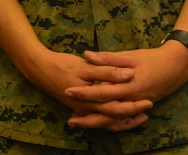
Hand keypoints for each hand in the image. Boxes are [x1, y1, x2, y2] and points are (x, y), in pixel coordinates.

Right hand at [24, 49, 153, 131]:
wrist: (39, 68)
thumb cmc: (61, 65)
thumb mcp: (84, 67)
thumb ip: (107, 71)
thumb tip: (128, 74)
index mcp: (90, 99)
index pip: (117, 107)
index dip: (133, 105)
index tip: (149, 100)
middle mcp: (88, 109)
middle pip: (115, 117)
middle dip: (132, 114)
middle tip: (148, 107)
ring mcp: (83, 110)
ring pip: (107, 121)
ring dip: (124, 119)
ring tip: (139, 115)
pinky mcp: (80, 108)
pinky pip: (99, 118)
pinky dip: (112, 118)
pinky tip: (119, 114)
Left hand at [63, 45, 187, 129]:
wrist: (176, 67)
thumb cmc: (152, 59)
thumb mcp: (130, 56)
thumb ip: (108, 58)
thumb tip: (87, 55)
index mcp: (128, 86)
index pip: (102, 93)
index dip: (84, 93)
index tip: (68, 91)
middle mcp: (131, 100)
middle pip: (106, 113)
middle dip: (87, 117)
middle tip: (69, 119)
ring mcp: (135, 105)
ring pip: (114, 119)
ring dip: (96, 121)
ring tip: (79, 121)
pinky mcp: (138, 106)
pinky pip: (122, 119)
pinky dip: (109, 121)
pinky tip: (97, 119)